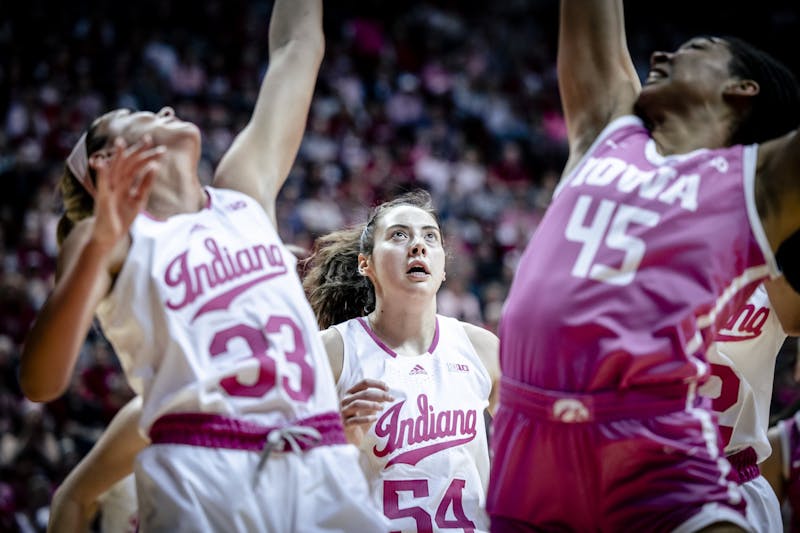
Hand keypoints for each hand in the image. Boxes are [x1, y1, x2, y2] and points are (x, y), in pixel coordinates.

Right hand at [89, 136, 164, 252]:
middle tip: (149, 138)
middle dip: (137, 151)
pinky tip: (102, 163)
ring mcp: (108, 190)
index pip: (135, 164)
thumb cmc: (122, 217)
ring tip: (120, 142)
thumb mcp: (138, 199)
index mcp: (124, 182)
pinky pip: (101, 185)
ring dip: (116, 156)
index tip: (159, 147)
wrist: (109, 236)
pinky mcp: (102, 200)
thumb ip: (145, 184)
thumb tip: (154, 167)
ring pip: (113, 170)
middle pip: (126, 163)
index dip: (145, 154)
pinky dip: (101, 173)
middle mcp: (115, 183)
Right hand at [340, 378, 393, 446]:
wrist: (350, 437)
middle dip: (380, 394)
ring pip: (357, 403)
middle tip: (391, 399)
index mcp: (351, 393)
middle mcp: (345, 401)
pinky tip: (375, 419)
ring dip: (372, 404)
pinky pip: (355, 420)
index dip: (377, 383)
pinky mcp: (345, 424)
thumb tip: (387, 395)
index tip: (388, 389)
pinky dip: (366, 418)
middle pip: (364, 393)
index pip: (364, 383)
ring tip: (382, 408)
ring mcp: (344, 412)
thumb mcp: (368, 408)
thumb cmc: (360, 420)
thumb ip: (375, 400)